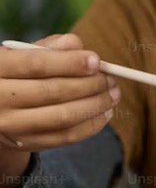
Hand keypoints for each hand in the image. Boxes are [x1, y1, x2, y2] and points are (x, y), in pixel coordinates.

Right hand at [0, 34, 118, 154]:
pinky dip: (92, 124)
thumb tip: (75, 44)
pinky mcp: (26, 142)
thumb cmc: (18, 74)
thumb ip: (50, 47)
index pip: (35, 64)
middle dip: (89, 84)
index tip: (96, 61)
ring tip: (113, 94)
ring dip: (95, 105)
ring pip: (63, 117)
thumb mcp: (24, 55)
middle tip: (110, 78)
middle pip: (53, 91)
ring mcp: (11, 125)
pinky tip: (105, 112)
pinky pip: (66, 137)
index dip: (69, 62)